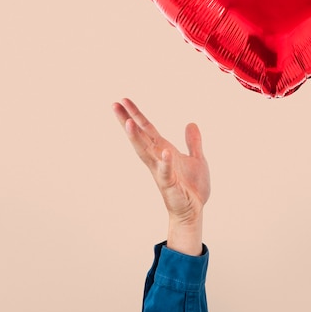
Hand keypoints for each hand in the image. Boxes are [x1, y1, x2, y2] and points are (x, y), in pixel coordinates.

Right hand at [112, 98, 209, 254]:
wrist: (195, 211)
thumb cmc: (192, 187)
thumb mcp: (197, 158)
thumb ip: (193, 142)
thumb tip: (191, 123)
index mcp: (163, 151)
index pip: (147, 130)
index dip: (136, 115)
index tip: (123, 100)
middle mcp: (158, 160)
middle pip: (140, 137)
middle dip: (127, 121)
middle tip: (114, 105)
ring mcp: (162, 172)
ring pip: (146, 153)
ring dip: (136, 138)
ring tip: (128, 123)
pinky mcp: (171, 186)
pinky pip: (167, 173)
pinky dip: (165, 163)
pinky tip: (164, 151)